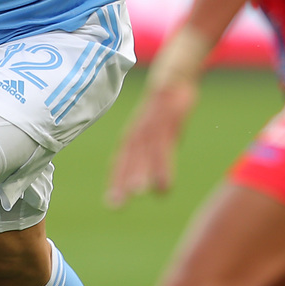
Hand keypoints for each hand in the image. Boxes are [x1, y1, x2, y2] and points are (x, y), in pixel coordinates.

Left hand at [105, 80, 197, 206]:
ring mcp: (152, 128)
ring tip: (137, 194)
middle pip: (127, 160)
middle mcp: (138, 133)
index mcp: (133, 137)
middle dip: (121, 182)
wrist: (172, 79)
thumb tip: (155, 180)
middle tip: (115, 205)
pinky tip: (164, 185)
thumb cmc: (163, 111)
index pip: (121, 161)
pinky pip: (163, 148)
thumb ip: (151, 154)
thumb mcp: (155, 131)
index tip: (112, 203)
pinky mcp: (168, 123)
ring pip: (143, 154)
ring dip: (139, 173)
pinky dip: (162, 167)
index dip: (116, 180)